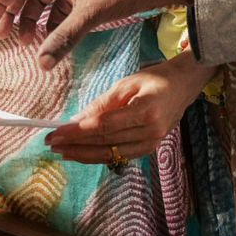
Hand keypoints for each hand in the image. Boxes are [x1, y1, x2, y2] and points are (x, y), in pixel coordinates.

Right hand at [0, 0, 191, 70]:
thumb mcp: (91, 15)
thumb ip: (63, 38)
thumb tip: (40, 64)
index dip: (1, 2)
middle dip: (13, 13)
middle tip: (4, 37)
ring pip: (43, 0)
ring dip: (31, 19)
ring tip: (27, 43)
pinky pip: (59, 7)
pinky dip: (50, 22)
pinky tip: (50, 39)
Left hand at [45, 53, 219, 163]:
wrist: (184, 86)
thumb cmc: (155, 79)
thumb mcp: (127, 83)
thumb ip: (103, 103)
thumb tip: (77, 120)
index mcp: (145, 111)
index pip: (104, 126)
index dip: (78, 132)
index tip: (56, 132)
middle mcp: (150, 132)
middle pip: (105, 142)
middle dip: (75, 143)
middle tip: (51, 142)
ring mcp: (151, 143)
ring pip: (110, 154)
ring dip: (83, 154)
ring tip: (61, 151)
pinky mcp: (149, 149)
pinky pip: (119, 156)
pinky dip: (98, 155)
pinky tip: (82, 153)